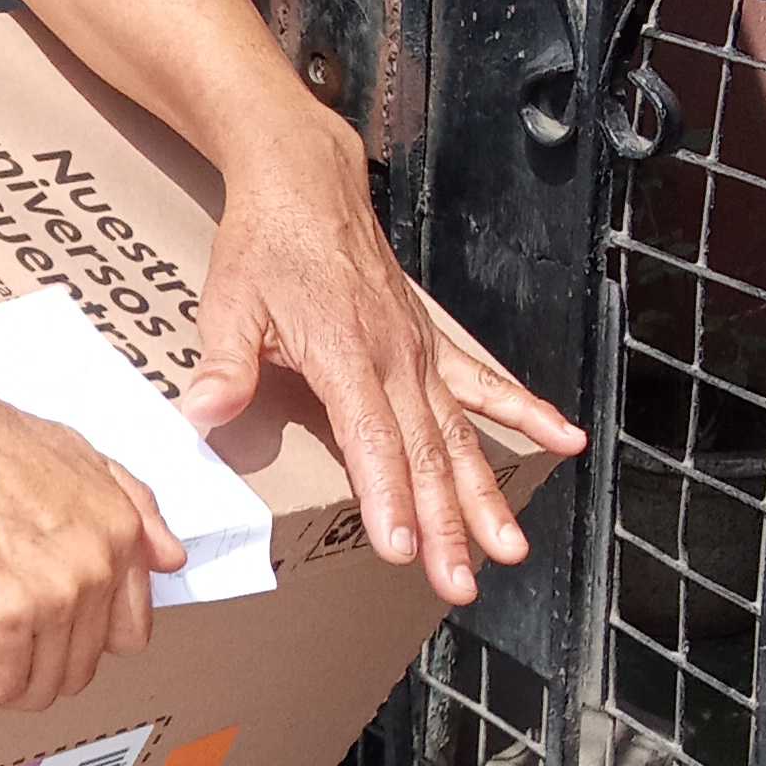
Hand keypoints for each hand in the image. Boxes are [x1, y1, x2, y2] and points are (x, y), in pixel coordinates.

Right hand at [0, 355, 187, 712]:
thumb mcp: (72, 451)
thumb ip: (129, 501)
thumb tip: (169, 556)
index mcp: (118, 529)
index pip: (129, 633)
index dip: (81, 646)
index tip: (45, 642)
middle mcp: (96, 565)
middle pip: (78, 668)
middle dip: (34, 674)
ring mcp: (52, 594)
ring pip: (38, 686)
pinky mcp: (0, 614)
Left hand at [177, 112, 586, 606]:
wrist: (305, 181)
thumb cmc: (262, 247)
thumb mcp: (227, 303)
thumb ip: (222, 366)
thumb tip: (200, 417)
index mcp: (343, 354)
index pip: (371, 440)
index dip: (389, 497)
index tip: (404, 548)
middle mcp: (394, 356)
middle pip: (426, 453)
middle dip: (445, 524)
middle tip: (460, 584)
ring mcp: (419, 349)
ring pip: (460, 433)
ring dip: (484, 494)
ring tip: (511, 547)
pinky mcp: (430, 340)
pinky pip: (483, 381)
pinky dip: (523, 410)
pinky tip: (565, 438)